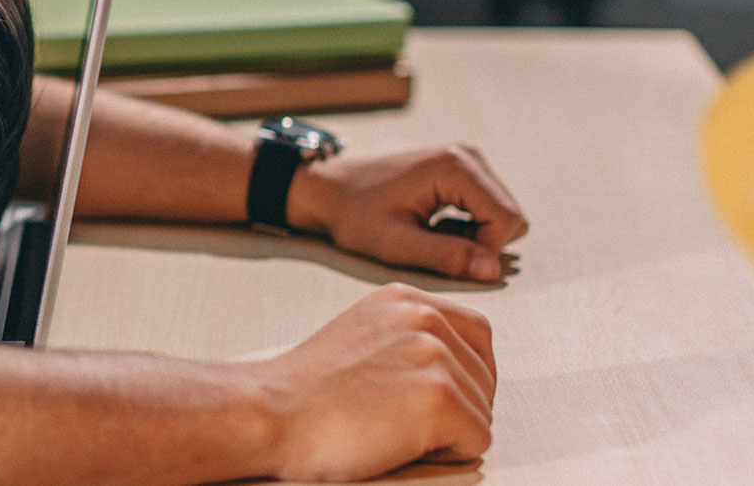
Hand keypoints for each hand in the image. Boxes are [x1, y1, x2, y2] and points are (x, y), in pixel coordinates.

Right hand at [248, 283, 496, 480]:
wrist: (268, 413)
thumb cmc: (303, 392)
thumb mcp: (361, 336)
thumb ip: (407, 336)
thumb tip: (452, 364)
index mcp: (406, 300)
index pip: (477, 335)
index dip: (462, 374)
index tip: (426, 395)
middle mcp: (426, 318)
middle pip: (485, 377)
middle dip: (458, 406)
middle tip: (403, 419)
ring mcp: (436, 356)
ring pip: (483, 411)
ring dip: (448, 431)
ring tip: (393, 428)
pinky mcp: (440, 397)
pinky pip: (478, 439)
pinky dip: (448, 453)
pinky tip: (402, 443)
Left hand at [290, 144, 528, 280]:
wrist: (331, 189)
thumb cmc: (355, 215)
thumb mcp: (396, 243)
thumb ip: (446, 256)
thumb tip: (494, 271)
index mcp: (455, 167)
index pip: (506, 219)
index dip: (486, 252)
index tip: (448, 262)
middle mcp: (468, 156)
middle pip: (510, 216)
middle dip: (482, 244)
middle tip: (434, 247)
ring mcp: (467, 159)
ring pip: (502, 214)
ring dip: (475, 236)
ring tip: (431, 236)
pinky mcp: (463, 169)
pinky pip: (488, 207)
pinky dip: (468, 226)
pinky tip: (433, 226)